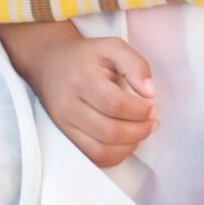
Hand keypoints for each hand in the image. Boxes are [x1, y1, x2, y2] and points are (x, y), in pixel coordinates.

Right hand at [14, 33, 156, 167]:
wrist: (50, 64)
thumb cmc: (86, 56)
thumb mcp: (113, 46)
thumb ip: (136, 65)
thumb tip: (150, 93)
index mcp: (83, 80)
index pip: (115, 104)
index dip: (140, 111)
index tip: (153, 107)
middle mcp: (69, 106)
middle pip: (109, 131)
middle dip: (139, 131)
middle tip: (152, 122)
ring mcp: (65, 126)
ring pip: (100, 150)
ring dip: (129, 146)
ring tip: (142, 131)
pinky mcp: (65, 138)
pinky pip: (92, 158)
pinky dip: (115, 155)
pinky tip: (127, 141)